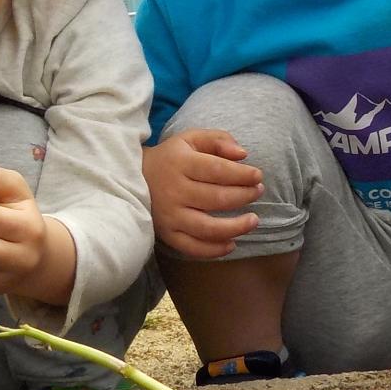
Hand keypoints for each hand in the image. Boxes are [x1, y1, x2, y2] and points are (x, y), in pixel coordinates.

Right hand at [143, 129, 262, 258]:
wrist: (132, 179)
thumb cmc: (170, 158)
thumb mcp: (190, 139)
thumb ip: (217, 140)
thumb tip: (243, 154)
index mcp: (180, 163)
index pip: (218, 170)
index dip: (242, 174)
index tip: (258, 176)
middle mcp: (174, 190)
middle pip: (217, 198)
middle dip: (244, 196)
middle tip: (258, 192)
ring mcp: (170, 215)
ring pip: (208, 228)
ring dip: (236, 227)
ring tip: (253, 220)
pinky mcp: (167, 234)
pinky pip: (193, 247)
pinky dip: (214, 250)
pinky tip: (232, 243)